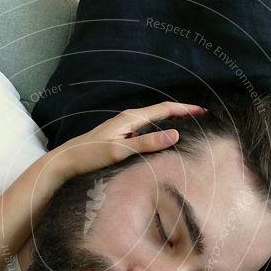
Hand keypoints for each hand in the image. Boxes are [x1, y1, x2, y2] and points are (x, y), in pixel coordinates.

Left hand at [46, 101, 207, 179]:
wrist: (67, 160)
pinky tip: (163, 143)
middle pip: (161, 112)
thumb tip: (176, 134)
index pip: (164, 109)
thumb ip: (148, 143)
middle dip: (182, 114)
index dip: (185, 109)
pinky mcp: (121, 136)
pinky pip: (146, 130)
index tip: (203, 112)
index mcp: (131, 118)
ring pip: (154, 121)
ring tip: (189, 129)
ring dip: (171, 123)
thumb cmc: (90, 155)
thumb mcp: (120, 151)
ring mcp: (124, 127)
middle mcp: (128, 118)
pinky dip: (159, 132)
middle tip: (202, 119)